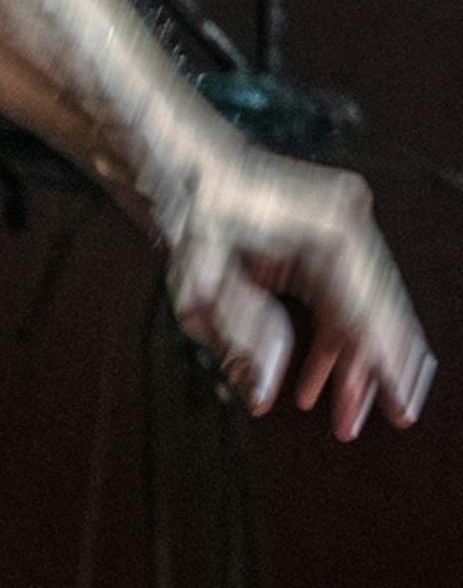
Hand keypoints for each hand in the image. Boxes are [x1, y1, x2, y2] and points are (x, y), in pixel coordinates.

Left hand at [166, 148, 432, 438]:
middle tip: (395, 418)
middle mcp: (348, 223)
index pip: (370, 306)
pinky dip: (331, 340)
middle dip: (380, 370)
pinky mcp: (328, 240)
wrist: (185, 168)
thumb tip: (265, 392)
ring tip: (347, 419)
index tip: (401, 402)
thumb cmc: (195, 217)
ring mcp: (343, 229)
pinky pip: (341, 299)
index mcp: (330, 229)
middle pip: (379, 308)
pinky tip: (315, 384)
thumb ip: (241, 338)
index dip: (385, 359)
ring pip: (363, 308)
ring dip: (354, 363)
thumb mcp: (204, 286)